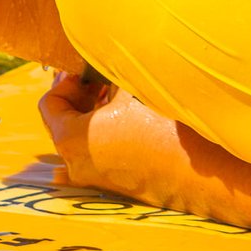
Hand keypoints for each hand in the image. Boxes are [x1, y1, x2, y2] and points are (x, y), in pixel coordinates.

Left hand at [39, 71, 166, 198]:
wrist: (200, 170)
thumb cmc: (163, 126)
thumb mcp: (129, 86)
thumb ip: (104, 72)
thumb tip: (97, 64)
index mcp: (70, 138)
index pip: (49, 103)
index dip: (67, 81)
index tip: (88, 73)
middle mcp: (76, 164)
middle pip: (61, 121)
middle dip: (80, 96)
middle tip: (102, 80)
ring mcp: (94, 178)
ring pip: (79, 138)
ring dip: (92, 114)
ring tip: (117, 97)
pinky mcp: (114, 186)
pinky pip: (94, 156)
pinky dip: (101, 136)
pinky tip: (123, 122)